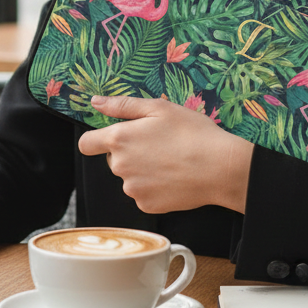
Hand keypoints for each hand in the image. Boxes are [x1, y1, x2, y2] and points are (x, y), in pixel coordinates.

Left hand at [77, 95, 252, 213]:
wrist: (220, 168)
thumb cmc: (193, 133)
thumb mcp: (159, 108)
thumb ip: (122, 105)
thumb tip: (96, 102)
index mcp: (119, 139)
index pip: (86, 143)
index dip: (96, 139)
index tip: (111, 137)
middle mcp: (120, 167)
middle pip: (114, 159)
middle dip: (129, 152)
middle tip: (158, 144)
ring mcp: (133, 189)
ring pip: (130, 177)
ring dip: (142, 170)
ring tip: (170, 161)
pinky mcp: (147, 206)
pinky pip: (143, 194)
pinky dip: (154, 187)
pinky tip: (173, 177)